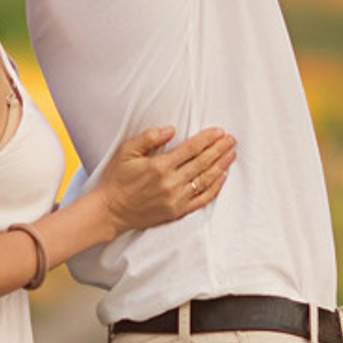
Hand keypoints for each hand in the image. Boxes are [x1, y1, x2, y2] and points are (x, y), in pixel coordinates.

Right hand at [97, 125, 237, 231]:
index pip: (191, 149)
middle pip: (203, 163)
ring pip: (206, 180)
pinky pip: (202, 199)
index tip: (219, 131)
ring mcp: (176, 199)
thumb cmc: (117, 179)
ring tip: (232, 154)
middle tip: (232, 139)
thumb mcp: (127, 151)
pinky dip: (215, 188)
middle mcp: (171, 183)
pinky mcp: (177, 212)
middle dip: (219, 149)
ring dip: (221, 165)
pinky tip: (222, 177)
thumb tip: (171, 129)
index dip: (207, 139)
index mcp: (159, 166)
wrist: (110, 210)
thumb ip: (149, 138)